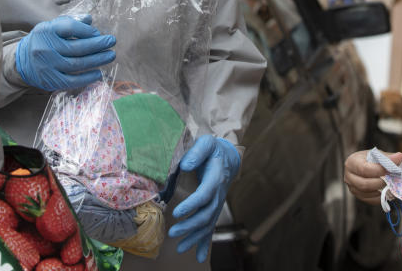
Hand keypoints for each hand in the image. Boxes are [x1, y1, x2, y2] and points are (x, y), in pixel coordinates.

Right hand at [15, 15, 115, 90]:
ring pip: (77, 64)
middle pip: (76, 47)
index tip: (98, 32)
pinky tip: (98, 73)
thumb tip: (89, 19)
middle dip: (98, 45)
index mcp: (46, 31)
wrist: (23, 62)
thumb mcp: (52, 27)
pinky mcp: (50, 80)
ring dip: (97, 60)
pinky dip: (87, 78)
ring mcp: (47, 65)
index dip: (87, 30)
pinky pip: (72, 80)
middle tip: (111, 42)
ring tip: (110, 55)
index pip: (70, 27)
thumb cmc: (44, 41)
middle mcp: (45, 48)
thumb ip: (70, 22)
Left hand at [168, 135, 240, 262]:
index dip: (192, 204)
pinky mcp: (214, 209)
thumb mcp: (207, 144)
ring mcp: (217, 204)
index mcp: (215, 179)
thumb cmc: (214, 150)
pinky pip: (210, 228)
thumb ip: (197, 152)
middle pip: (206, 214)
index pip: (204, 195)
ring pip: (208, 224)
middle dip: (190, 226)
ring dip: (195, 237)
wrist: (228, 158)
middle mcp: (218, 195)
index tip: (177, 212)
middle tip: (173, 232)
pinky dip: (205, 243)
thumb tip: (185, 164)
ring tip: (180, 247)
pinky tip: (200, 257)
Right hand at [344, 149, 401, 204]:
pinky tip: (387, 189)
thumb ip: (389, 157)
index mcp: (352, 162)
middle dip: (381, 183)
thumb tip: (399, 157)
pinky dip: (381, 196)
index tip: (393, 169)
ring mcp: (352, 188)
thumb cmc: (375, 159)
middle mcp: (348, 176)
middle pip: (365, 184)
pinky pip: (371, 200)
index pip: (364, 169)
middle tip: (392, 178)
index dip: (380, 170)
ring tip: (391, 183)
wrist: (372, 166)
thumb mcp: (380, 155)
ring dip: (382, 190)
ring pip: (368, 193)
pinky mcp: (359, 196)